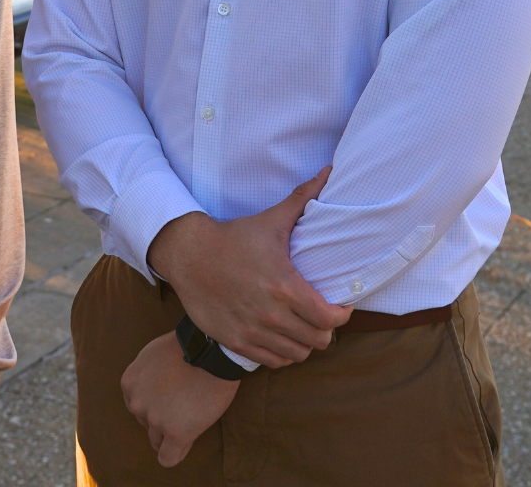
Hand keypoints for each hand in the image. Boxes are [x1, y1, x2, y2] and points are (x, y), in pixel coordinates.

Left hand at [121, 332, 238, 466]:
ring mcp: (156, 420)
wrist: (210, 350)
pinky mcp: (176, 433)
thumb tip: (148, 394)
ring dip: (171, 433)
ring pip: (157, 440)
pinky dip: (174, 454)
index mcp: (129, 383)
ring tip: (190, 418)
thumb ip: (145, 377)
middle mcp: (138, 403)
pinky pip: (168, 458)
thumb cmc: (187, 348)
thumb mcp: (153, 355)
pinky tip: (184, 444)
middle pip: (147, 423)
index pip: (137, 405)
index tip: (170, 398)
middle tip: (183, 404)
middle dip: (163, 417)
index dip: (155, 403)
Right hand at [148, 168, 350, 367]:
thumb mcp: (270, 220)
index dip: (341, 315)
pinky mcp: (235, 342)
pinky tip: (281, 336)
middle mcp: (270, 314)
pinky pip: (272, 361)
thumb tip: (329, 171)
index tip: (340, 306)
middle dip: (325, 330)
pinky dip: (282, 352)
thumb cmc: (234, 237)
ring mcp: (252, 331)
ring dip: (304, 342)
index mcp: (284, 286)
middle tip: (321, 315)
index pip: (330, 319)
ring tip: (302, 326)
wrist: (189, 253)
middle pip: (318, 341)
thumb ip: (303, 198)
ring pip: (297, 355)